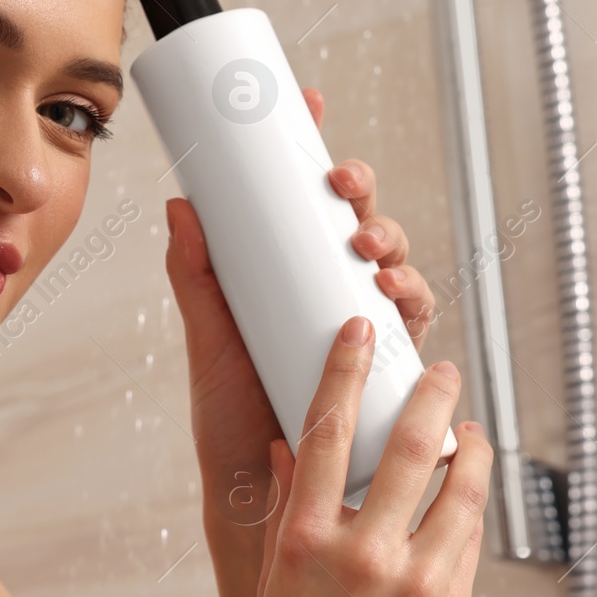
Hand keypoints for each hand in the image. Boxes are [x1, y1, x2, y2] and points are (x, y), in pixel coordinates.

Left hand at [165, 87, 433, 517]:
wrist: (257, 495)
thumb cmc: (231, 419)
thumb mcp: (208, 339)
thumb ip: (196, 277)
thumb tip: (180, 204)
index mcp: (287, 275)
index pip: (305, 201)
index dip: (313, 150)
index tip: (310, 101)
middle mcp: (330, 292)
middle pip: (356, 221)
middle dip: (359, 190)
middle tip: (340, 183)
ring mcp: (364, 325)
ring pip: (392, 261)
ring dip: (389, 239)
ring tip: (365, 245)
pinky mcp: (390, 364)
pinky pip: (416, 318)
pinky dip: (413, 294)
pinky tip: (393, 288)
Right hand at [246, 315, 491, 596]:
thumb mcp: (277, 586)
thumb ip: (286, 511)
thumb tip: (288, 450)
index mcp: (303, 539)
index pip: (324, 431)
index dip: (345, 370)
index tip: (359, 331)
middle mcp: (358, 552)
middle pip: (405, 444)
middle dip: (431, 393)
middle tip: (443, 369)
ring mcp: (411, 580)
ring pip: (457, 487)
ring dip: (468, 446)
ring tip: (470, 429)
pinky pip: (471, 538)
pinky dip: (473, 505)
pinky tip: (470, 493)